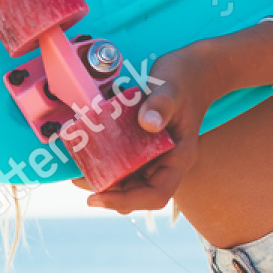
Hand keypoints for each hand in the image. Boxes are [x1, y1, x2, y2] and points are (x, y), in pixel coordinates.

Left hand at [73, 42, 219, 213]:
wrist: (194, 71)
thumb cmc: (184, 79)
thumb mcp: (171, 88)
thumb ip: (161, 104)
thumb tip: (148, 123)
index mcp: (179, 158)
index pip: (155, 194)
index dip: (126, 201)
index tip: (97, 197)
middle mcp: (167, 162)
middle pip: (138, 192)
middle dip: (109, 192)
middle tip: (79, 179)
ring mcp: (156, 155)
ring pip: (131, 180)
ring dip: (106, 180)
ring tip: (79, 171)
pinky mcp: (145, 145)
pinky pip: (126, 161)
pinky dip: (108, 162)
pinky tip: (88, 153)